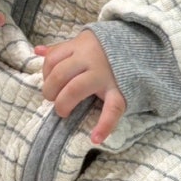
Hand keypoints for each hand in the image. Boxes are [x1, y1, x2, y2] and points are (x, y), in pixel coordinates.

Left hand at [35, 30, 125, 144]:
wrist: (142, 46)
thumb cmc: (106, 49)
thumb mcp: (84, 42)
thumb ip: (62, 48)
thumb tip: (38, 50)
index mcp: (80, 46)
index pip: (53, 60)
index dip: (46, 74)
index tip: (50, 83)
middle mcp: (91, 59)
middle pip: (59, 75)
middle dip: (50, 91)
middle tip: (54, 100)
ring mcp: (105, 75)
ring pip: (75, 89)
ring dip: (63, 104)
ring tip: (63, 112)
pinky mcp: (121, 90)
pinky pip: (112, 109)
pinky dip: (104, 126)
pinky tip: (95, 138)